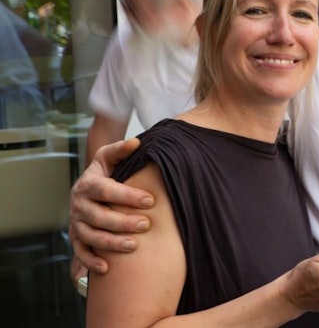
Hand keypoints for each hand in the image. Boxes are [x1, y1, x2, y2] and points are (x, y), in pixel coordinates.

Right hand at [69, 138, 150, 275]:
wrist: (89, 187)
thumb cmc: (105, 171)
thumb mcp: (110, 157)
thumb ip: (121, 150)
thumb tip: (136, 142)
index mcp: (88, 183)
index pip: (105, 190)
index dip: (127, 196)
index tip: (150, 200)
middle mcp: (79, 204)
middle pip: (98, 216)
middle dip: (122, 222)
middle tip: (146, 224)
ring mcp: (76, 222)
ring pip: (90, 236)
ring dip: (110, 243)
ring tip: (133, 246)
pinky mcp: (77, 237)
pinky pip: (80, 252)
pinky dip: (90, 261)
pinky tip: (107, 269)